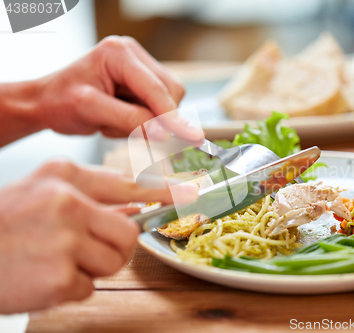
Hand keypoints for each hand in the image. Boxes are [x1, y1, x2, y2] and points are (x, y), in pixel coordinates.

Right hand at [0, 160, 197, 313]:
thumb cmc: (3, 223)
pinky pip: (88, 287)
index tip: (192, 194)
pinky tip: (42, 276)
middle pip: (128, 234)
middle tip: (81, 249)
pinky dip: (69, 288)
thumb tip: (137, 205)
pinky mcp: (58, 277)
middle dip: (113, 247)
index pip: (130, 184)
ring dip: (91, 268)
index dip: (166, 192)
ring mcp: (64, 240)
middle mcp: (68, 203)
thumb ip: (93, 196)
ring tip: (56, 260)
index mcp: (66, 177)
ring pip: (114, 261)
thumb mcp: (44, 192)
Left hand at [35, 36, 203, 143]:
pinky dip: (143, 121)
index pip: (157, 88)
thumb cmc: (59, 102)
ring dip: (147, 121)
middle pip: (171, 92)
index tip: (190, 136)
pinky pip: (158, 108)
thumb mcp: (90, 111)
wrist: (47, 103)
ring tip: (114, 122)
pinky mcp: (141, 84)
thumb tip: (164, 132)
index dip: (172, 115)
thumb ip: (130, 120)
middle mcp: (133, 56)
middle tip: (124, 131)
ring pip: (168, 101)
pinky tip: (119, 119)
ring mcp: (139, 69)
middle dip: (156, 118)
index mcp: (119, 53)